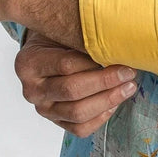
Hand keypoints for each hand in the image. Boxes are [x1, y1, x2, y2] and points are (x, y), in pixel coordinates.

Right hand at [15, 31, 136, 137]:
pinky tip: (115, 102)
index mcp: (29, 63)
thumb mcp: (59, 30)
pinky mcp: (56, 121)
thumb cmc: (53, 38)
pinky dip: (100, 117)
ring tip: (127, 87)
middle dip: (105, 82)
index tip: (118, 55)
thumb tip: (114, 41)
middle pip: (72, 90)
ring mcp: (44, 109)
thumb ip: (79, 36)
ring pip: (78, 113)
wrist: (40, 53)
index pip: (66, 65)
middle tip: (128, 72)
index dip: (94, 61)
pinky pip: (80, 128)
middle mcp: (33, 90)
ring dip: (107, 100)